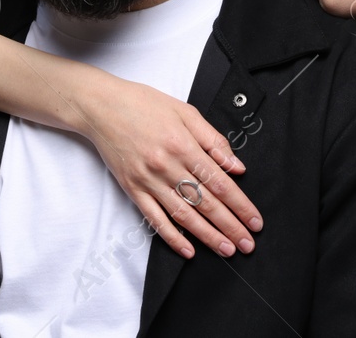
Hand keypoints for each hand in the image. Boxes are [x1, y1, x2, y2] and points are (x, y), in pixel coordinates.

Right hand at [77, 75, 262, 258]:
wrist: (101, 107)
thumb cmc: (143, 104)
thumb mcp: (185, 112)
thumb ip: (213, 140)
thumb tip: (236, 166)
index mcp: (183, 145)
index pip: (219, 182)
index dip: (240, 204)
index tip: (254, 220)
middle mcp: (167, 166)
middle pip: (205, 203)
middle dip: (230, 226)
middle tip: (248, 244)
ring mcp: (148, 180)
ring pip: (184, 215)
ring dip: (208, 236)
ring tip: (226, 249)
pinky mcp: (133, 190)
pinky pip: (154, 219)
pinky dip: (172, 237)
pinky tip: (188, 249)